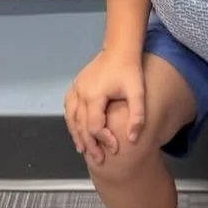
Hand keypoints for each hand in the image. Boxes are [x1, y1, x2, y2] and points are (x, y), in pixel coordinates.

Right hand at [63, 49, 144, 166]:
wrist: (120, 48)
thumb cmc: (130, 69)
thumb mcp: (138, 91)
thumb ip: (137, 115)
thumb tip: (132, 139)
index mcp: (94, 95)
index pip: (95, 125)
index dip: (104, 139)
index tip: (115, 148)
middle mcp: (81, 92)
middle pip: (80, 125)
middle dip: (89, 143)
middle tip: (98, 159)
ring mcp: (76, 87)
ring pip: (71, 117)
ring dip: (76, 134)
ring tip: (83, 149)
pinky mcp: (76, 84)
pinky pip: (69, 106)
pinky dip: (71, 120)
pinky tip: (76, 129)